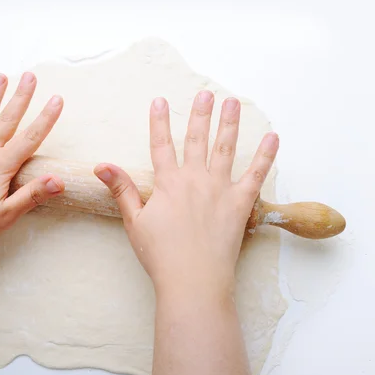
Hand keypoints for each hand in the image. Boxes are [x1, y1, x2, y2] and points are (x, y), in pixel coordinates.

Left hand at [0, 72, 64, 252]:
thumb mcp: (6, 215)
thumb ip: (32, 195)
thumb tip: (59, 180)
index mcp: (1, 166)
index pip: (30, 138)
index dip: (46, 118)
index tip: (57, 99)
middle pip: (7, 119)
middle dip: (21, 96)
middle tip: (30, 75)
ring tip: (1, 76)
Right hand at [94, 91, 278, 294]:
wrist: (193, 279)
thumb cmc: (160, 254)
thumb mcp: (134, 221)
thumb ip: (121, 189)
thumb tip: (101, 166)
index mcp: (168, 183)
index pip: (161, 145)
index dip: (159, 122)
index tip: (160, 101)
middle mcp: (195, 179)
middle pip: (197, 140)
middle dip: (200, 114)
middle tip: (206, 94)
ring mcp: (220, 189)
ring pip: (225, 149)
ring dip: (229, 124)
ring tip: (233, 103)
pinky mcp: (240, 204)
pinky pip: (256, 175)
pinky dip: (265, 156)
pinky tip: (272, 138)